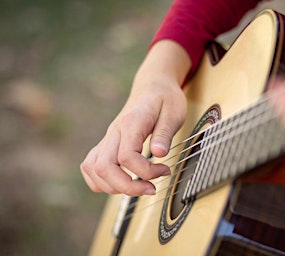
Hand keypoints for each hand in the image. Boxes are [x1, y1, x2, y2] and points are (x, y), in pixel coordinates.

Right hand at [80, 41, 190, 195]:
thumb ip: (165, 133)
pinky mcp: (106, 144)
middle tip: (151, 188)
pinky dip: (101, 181)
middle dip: (127, 187)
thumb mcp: (174, 113)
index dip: (145, 171)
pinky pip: (90, 166)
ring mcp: (107, 138)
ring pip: (93, 169)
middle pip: (104, 167)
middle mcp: (114, 131)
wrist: (153, 86)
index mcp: (131, 123)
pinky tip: (122, 182)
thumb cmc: (165, 99)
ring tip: (139, 187)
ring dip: (114, 187)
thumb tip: (159, 153)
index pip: (127, 156)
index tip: (165, 170)